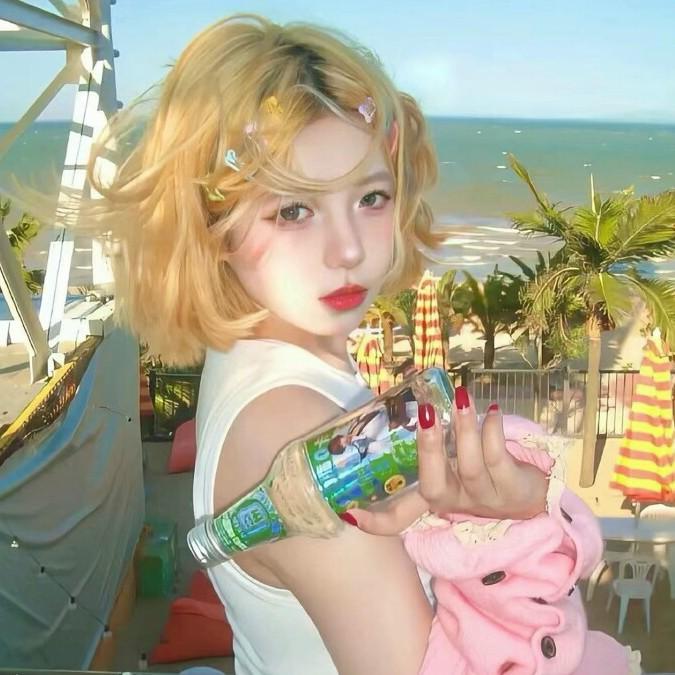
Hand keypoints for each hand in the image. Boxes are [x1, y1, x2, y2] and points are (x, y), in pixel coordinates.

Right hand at [343, 388, 547, 534]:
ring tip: (462, 398)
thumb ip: (436, 451)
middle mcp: (455, 502)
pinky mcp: (513, 490)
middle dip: (429, 449)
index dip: (376, 519)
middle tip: (427, 414)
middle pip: (435, 485)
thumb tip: (420, 410)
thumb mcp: (457, 468)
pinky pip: (500, 460)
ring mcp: (485, 500)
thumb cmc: (487, 474)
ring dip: (465, 430)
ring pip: (470, 468)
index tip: (350, 512)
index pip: (401, 517)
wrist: (537, 496)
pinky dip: (494, 432)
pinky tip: (491, 411)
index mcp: (437, 499)